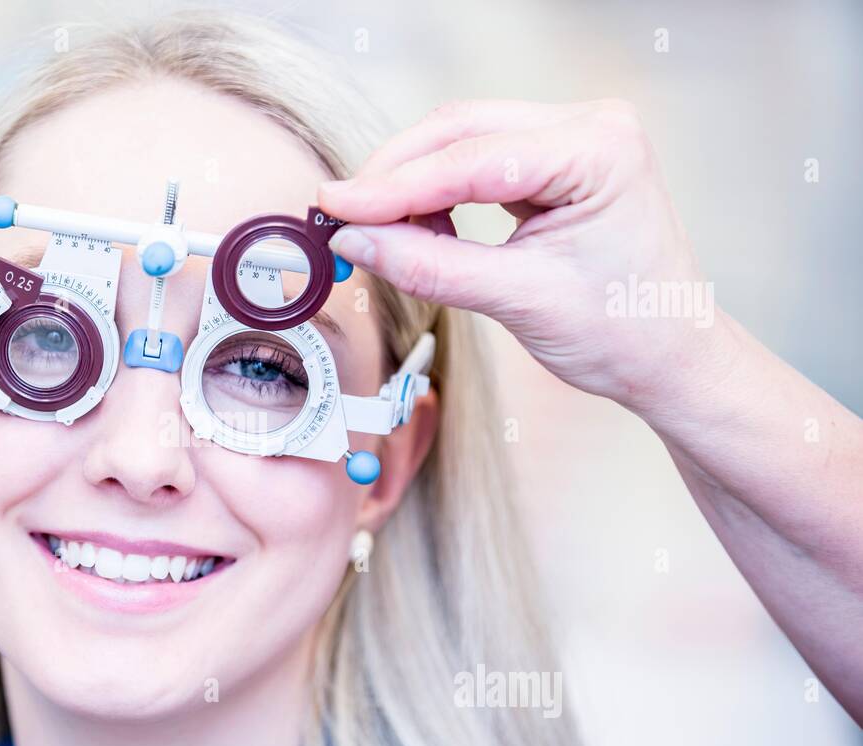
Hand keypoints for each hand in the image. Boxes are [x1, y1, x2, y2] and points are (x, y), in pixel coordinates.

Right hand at [319, 99, 737, 418]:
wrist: (670, 357)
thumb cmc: (624, 332)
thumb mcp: (518, 301)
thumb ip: (430, 267)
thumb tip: (355, 242)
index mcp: (598, 150)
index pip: (471, 159)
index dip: (393, 186)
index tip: (335, 207)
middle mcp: (589, 127)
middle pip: (461, 130)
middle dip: (395, 176)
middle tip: (341, 216)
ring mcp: (573, 140)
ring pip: (463, 141)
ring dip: (412, 184)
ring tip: (378, 233)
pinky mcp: (556, 163)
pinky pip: (478, 163)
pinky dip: (438, 194)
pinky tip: (418, 230)